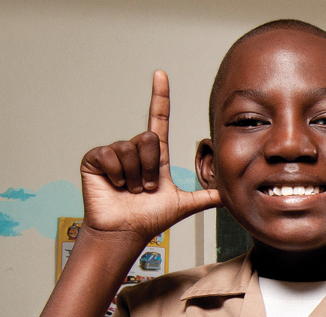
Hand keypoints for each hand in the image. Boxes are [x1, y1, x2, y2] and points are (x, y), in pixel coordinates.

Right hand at [79, 71, 220, 254]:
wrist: (126, 232)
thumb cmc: (150, 219)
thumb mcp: (184, 205)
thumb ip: (206, 197)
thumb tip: (230, 195)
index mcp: (155, 156)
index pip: (159, 120)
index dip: (160, 97)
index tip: (161, 75)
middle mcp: (135, 150)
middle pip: (149, 139)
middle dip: (151, 168)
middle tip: (146, 188)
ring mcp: (114, 154)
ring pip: (131, 148)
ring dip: (135, 174)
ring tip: (131, 189)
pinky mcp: (95, 159)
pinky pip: (110, 154)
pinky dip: (116, 174)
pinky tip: (115, 185)